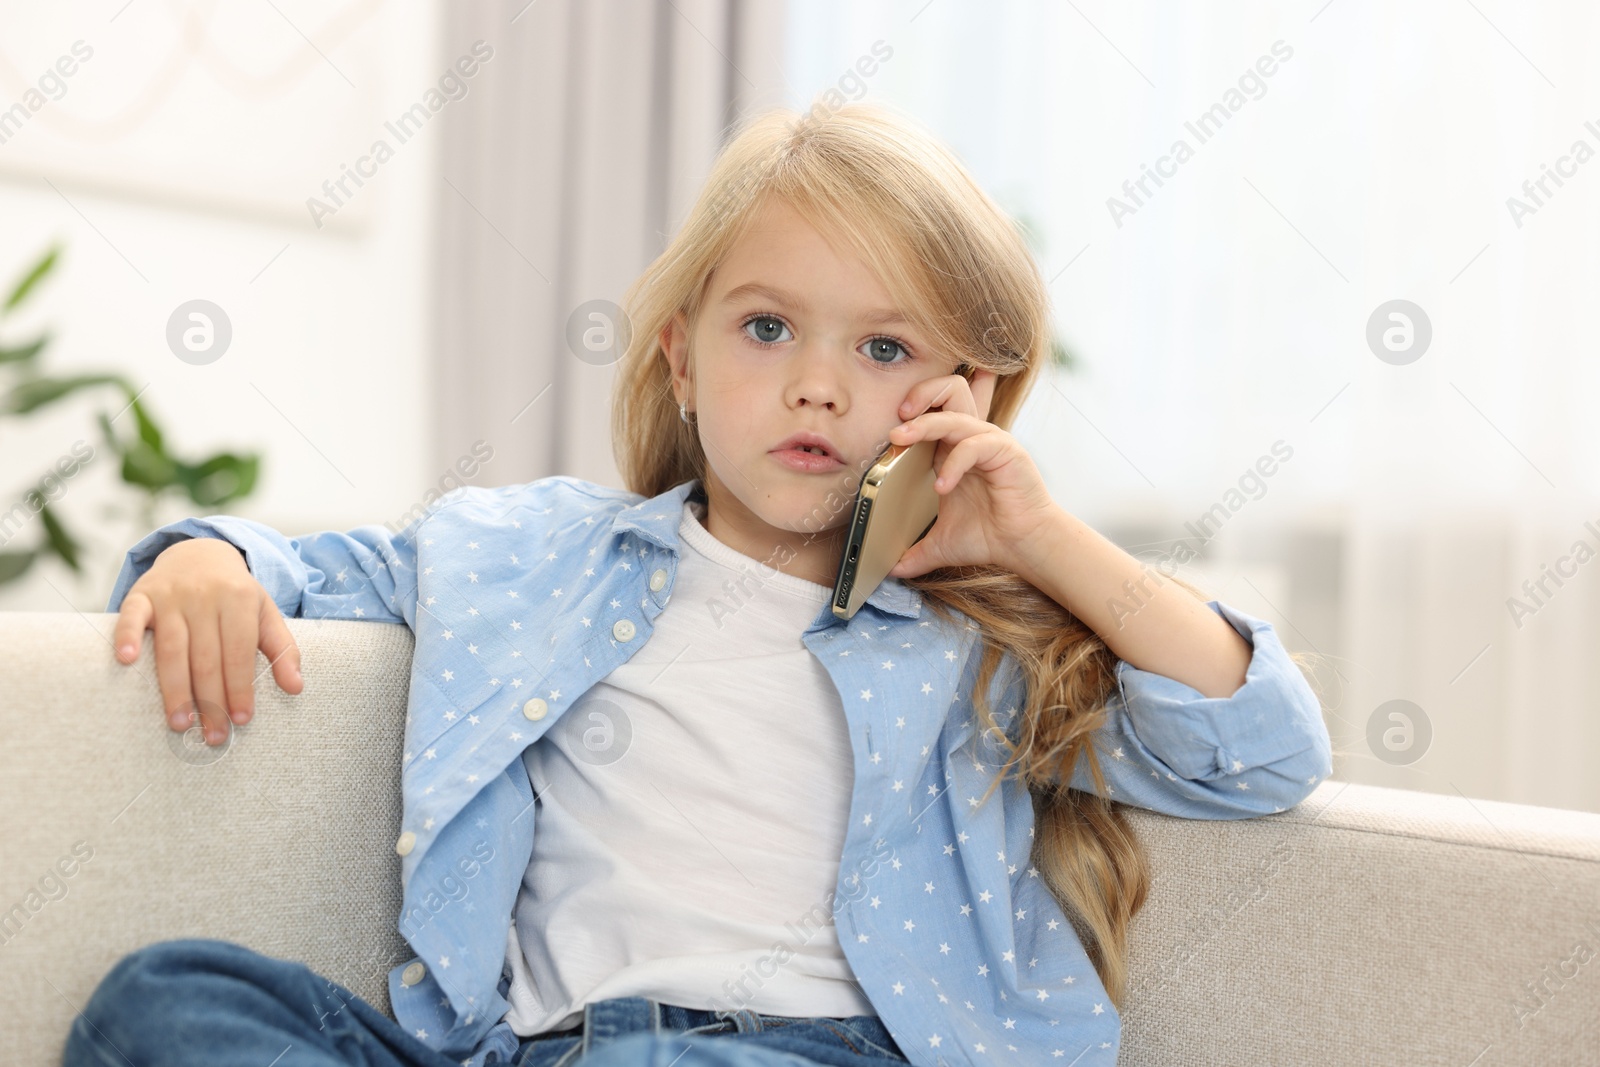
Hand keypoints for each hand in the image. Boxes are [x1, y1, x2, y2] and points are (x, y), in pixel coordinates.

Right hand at [112, 538, 302, 744]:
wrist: (200, 552)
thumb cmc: (235, 594)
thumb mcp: (264, 614)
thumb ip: (283, 649)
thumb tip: (297, 687)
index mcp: (239, 599)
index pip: (239, 652)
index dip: (240, 687)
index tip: (241, 719)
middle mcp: (205, 596)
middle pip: (206, 657)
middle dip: (210, 701)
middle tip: (214, 736)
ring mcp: (171, 595)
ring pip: (171, 648)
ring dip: (174, 688)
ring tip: (180, 723)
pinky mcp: (141, 594)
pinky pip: (131, 616)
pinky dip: (127, 637)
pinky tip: (127, 661)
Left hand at [883, 368, 1062, 579]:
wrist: (1024, 547)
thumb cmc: (988, 537)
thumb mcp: (940, 544)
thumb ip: (914, 553)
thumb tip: (890, 570)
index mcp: (953, 448)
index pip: (934, 408)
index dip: (911, 408)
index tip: (887, 428)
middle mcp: (971, 438)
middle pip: (950, 390)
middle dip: (919, 395)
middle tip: (895, 423)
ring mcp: (990, 441)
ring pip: (955, 415)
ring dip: (924, 424)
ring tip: (900, 441)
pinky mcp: (1006, 451)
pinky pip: (974, 445)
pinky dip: (954, 462)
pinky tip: (942, 487)